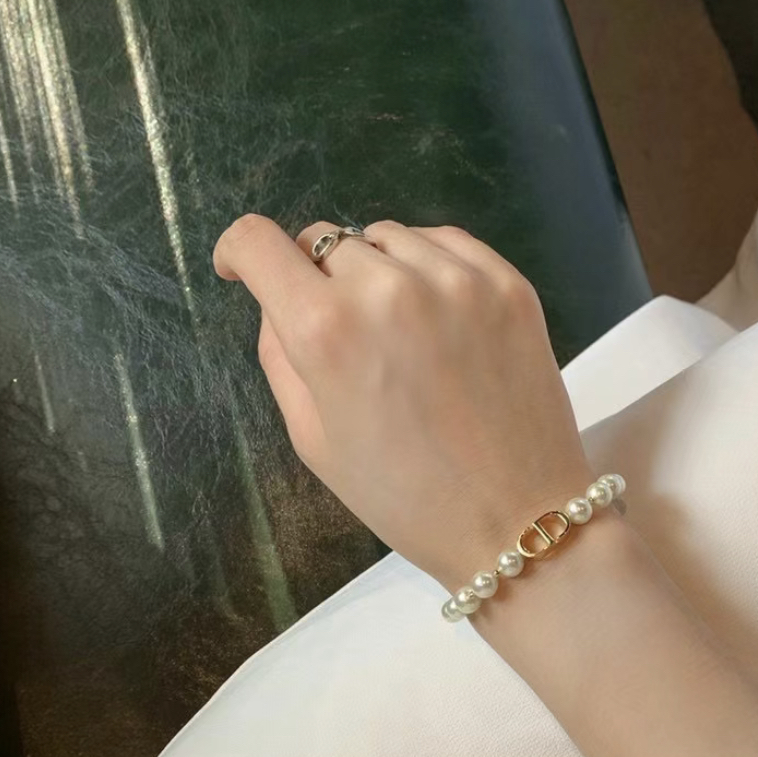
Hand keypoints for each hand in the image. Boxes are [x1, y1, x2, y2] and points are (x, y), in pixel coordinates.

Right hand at [212, 216, 595, 593]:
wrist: (517, 518)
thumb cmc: (405, 496)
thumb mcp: (314, 439)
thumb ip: (280, 354)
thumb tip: (277, 299)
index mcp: (327, 330)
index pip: (258, 242)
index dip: (240, 252)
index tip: (245, 271)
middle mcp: (389, 287)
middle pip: (324, 242)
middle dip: (318, 281)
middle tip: (345, 337)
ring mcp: (456, 280)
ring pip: (386, 238)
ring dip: (376, 270)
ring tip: (398, 332)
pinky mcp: (507, 283)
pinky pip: (445, 242)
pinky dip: (428, 265)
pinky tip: (437, 315)